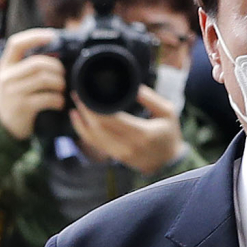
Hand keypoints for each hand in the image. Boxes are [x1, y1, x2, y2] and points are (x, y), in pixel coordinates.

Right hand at [0, 29, 66, 140]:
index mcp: (5, 65)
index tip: (52, 36)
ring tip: (62, 88)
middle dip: (56, 67)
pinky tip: (59, 102)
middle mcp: (7, 77)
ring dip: (59, 83)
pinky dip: (58, 100)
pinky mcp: (23, 107)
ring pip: (44, 79)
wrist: (3, 124)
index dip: (35, 36)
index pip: (16, 43)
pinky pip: (46, 99)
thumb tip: (54, 51)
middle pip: (37, 63)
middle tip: (63, 74)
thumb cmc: (14, 97)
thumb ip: (26, 65)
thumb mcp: (12, 77)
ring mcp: (14, 92)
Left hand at [69, 84, 183, 173]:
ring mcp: (120, 154)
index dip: (96, 106)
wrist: (169, 161)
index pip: (112, 119)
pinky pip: (94, 144)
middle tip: (78, 93)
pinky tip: (77, 118)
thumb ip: (151, 98)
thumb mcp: (168, 112)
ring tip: (76, 103)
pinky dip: (83, 130)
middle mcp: (128, 146)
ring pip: (93, 137)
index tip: (87, 92)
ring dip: (81, 120)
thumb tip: (132, 85)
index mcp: (142, 134)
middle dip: (85, 110)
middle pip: (98, 128)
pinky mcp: (115, 157)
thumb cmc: (169, 134)